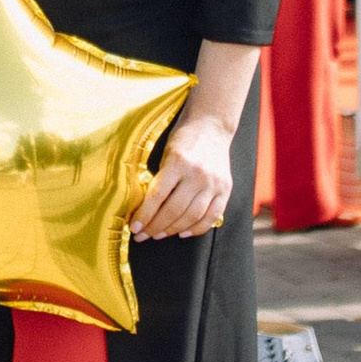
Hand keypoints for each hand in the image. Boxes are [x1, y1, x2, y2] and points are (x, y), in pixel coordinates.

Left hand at [130, 102, 234, 242]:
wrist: (211, 126)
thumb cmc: (183, 139)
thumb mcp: (165, 153)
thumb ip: (159, 179)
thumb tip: (144, 209)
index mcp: (178, 162)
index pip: (158, 196)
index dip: (144, 215)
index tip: (134, 227)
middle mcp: (197, 174)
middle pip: (174, 209)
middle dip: (156, 226)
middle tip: (144, 235)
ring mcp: (214, 183)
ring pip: (192, 216)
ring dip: (173, 230)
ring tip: (159, 235)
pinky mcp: (226, 189)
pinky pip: (212, 216)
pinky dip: (197, 228)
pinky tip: (183, 233)